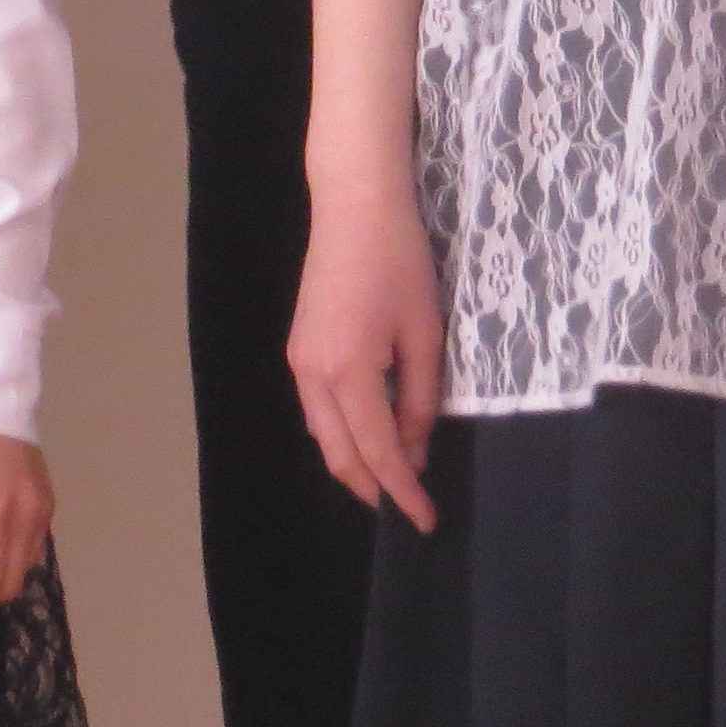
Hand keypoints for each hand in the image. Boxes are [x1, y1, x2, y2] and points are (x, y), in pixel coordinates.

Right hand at [287, 171, 441, 532]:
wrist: (354, 205)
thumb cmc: (400, 261)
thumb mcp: (424, 333)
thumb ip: (421, 398)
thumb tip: (415, 451)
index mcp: (348, 373)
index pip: (379, 453)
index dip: (403, 492)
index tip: (427, 521)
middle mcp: (312, 376)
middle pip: (340, 455)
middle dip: (373, 489)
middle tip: (409, 510)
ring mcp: (299, 362)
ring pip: (323, 437)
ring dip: (355, 465)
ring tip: (391, 482)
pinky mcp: (298, 348)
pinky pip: (317, 411)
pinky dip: (341, 436)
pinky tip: (368, 437)